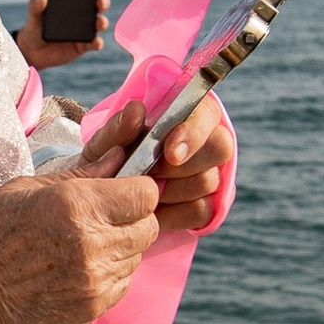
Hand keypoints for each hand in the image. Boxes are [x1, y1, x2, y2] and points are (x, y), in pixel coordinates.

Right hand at [0, 158, 158, 323]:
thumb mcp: (31, 189)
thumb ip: (84, 174)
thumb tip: (121, 157)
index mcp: (77, 204)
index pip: (145, 194)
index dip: (137, 190)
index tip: (122, 191)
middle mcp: (93, 243)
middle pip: (149, 226)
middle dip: (133, 218)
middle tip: (105, 217)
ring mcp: (95, 280)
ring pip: (138, 256)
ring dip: (121, 247)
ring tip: (85, 244)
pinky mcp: (92, 308)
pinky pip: (124, 284)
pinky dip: (111, 274)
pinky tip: (80, 268)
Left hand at [16, 0, 110, 70]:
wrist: (32, 51)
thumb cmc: (35, 28)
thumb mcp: (33, 15)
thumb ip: (35, 5)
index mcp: (73, 2)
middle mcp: (83, 15)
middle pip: (98, 5)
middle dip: (103, 2)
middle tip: (100, 1)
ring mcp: (85, 30)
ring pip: (100, 23)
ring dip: (103, 22)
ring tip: (99, 22)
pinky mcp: (83, 46)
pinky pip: (94, 44)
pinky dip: (97, 43)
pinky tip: (96, 41)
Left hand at [88, 91, 231, 234]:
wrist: (104, 196)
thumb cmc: (107, 161)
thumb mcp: (104, 144)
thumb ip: (119, 128)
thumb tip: (136, 110)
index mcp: (185, 114)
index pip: (207, 113)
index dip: (193, 133)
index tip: (170, 153)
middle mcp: (206, 140)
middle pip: (219, 147)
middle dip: (183, 165)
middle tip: (151, 174)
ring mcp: (209, 172)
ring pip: (209, 180)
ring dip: (173, 189)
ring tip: (145, 190)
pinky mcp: (206, 204)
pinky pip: (202, 210)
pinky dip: (175, 213)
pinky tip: (154, 211)